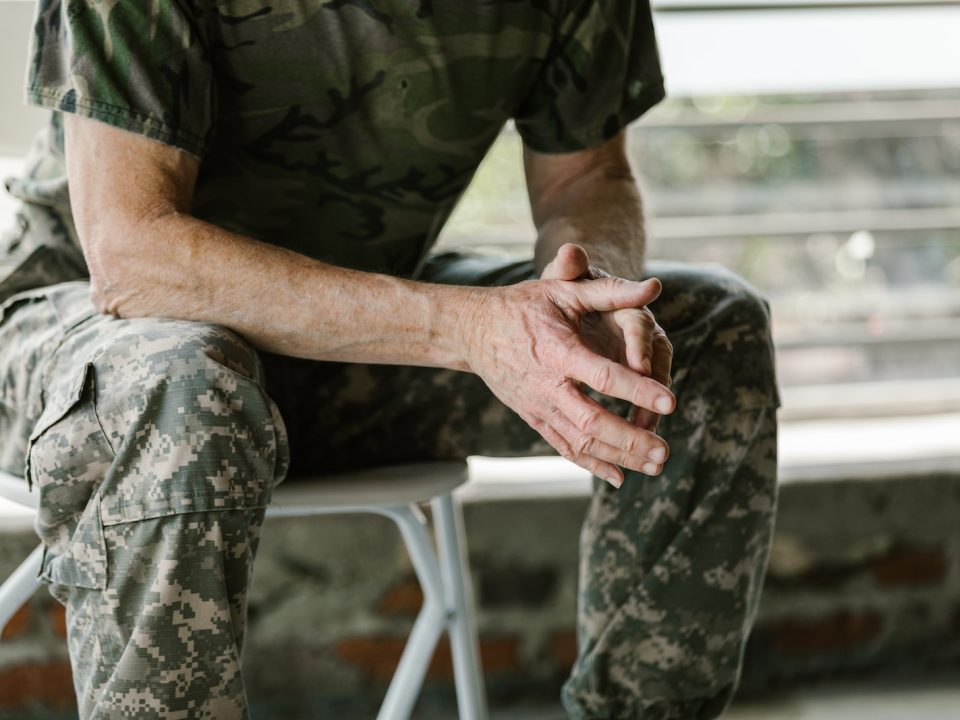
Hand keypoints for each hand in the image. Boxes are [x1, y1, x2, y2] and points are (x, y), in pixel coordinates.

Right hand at [462, 272, 674, 487]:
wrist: (473, 330)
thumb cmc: (523, 306)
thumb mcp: (563, 291)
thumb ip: (609, 291)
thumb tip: (654, 287)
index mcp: (559, 351)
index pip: (602, 376)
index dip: (637, 390)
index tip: (670, 401)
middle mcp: (547, 386)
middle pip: (592, 422)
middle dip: (631, 440)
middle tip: (665, 451)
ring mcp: (539, 407)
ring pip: (580, 442)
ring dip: (619, 457)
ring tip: (655, 465)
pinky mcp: (534, 418)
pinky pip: (564, 447)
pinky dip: (592, 465)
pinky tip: (619, 477)